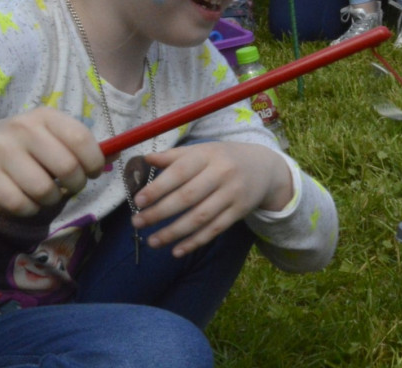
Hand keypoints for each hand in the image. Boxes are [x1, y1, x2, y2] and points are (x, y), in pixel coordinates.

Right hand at [0, 108, 104, 215]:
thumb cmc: (28, 144)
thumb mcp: (54, 135)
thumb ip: (83, 144)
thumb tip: (118, 151)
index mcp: (45, 116)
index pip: (80, 138)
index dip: (95, 161)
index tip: (95, 172)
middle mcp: (21, 129)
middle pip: (67, 166)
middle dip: (78, 183)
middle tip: (73, 186)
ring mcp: (0, 152)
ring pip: (43, 189)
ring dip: (53, 199)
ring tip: (50, 193)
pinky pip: (20, 203)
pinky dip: (31, 209)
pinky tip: (30, 201)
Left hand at [132, 141, 292, 257]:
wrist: (265, 167)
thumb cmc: (225, 158)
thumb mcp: (204, 150)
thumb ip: (175, 156)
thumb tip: (145, 159)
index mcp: (209, 155)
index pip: (181, 171)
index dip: (159, 187)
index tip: (138, 201)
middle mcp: (223, 173)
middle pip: (188, 197)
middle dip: (160, 212)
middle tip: (137, 223)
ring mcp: (233, 194)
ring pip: (200, 217)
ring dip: (173, 232)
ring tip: (152, 241)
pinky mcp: (239, 211)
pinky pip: (215, 229)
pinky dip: (195, 242)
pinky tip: (176, 251)